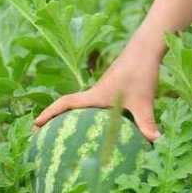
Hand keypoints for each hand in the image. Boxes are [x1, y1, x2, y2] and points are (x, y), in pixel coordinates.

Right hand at [32, 32, 164, 142]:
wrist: (146, 49)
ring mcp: (103, 91)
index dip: (49, 114)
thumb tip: (156, 143)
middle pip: (68, 107)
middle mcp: (95, 93)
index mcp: (95, 96)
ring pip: (82, 107)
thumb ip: (147, 123)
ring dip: (70, 118)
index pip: (65, 104)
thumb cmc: (140, 71)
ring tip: (66, 137)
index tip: (34, 126)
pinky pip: (95, 106)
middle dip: (54, 120)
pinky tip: (102, 129)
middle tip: (41, 137)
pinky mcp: (112, 90)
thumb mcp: (144, 101)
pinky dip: (89, 116)